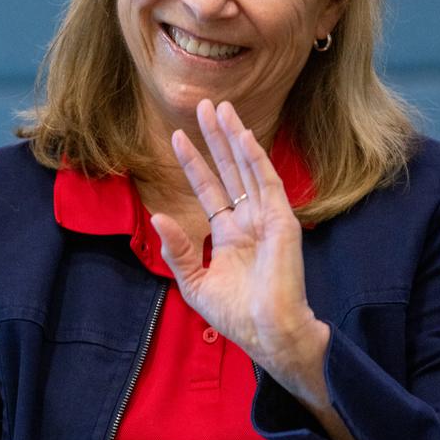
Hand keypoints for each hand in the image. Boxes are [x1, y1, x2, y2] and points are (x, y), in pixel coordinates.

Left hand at [151, 99, 329, 410]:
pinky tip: (243, 136)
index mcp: (230, 235)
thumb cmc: (236, 317)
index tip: (176, 137)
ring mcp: (267, 218)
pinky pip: (267, 183)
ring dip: (235, 137)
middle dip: (216, 138)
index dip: (194, 163)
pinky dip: (256, 158)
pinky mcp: (281, 221)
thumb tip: (157, 216)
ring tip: (221, 108)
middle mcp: (249, 220)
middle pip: (230, 170)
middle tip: (203, 105)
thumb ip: (178, 250)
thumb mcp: (195, 283)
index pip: (209, 190)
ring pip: (249, 168)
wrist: (268, 334)